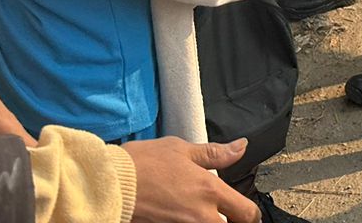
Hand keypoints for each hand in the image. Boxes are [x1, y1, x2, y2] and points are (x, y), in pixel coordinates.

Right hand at [126, 137, 259, 222]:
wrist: (111, 185)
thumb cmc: (144, 163)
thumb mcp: (182, 150)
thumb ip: (215, 153)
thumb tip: (241, 147)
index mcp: (210, 191)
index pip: (246, 212)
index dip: (251, 215)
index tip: (247, 213)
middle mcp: (202, 216)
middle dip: (230, 220)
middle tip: (224, 212)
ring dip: (210, 221)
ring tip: (203, 212)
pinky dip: (190, 222)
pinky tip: (183, 215)